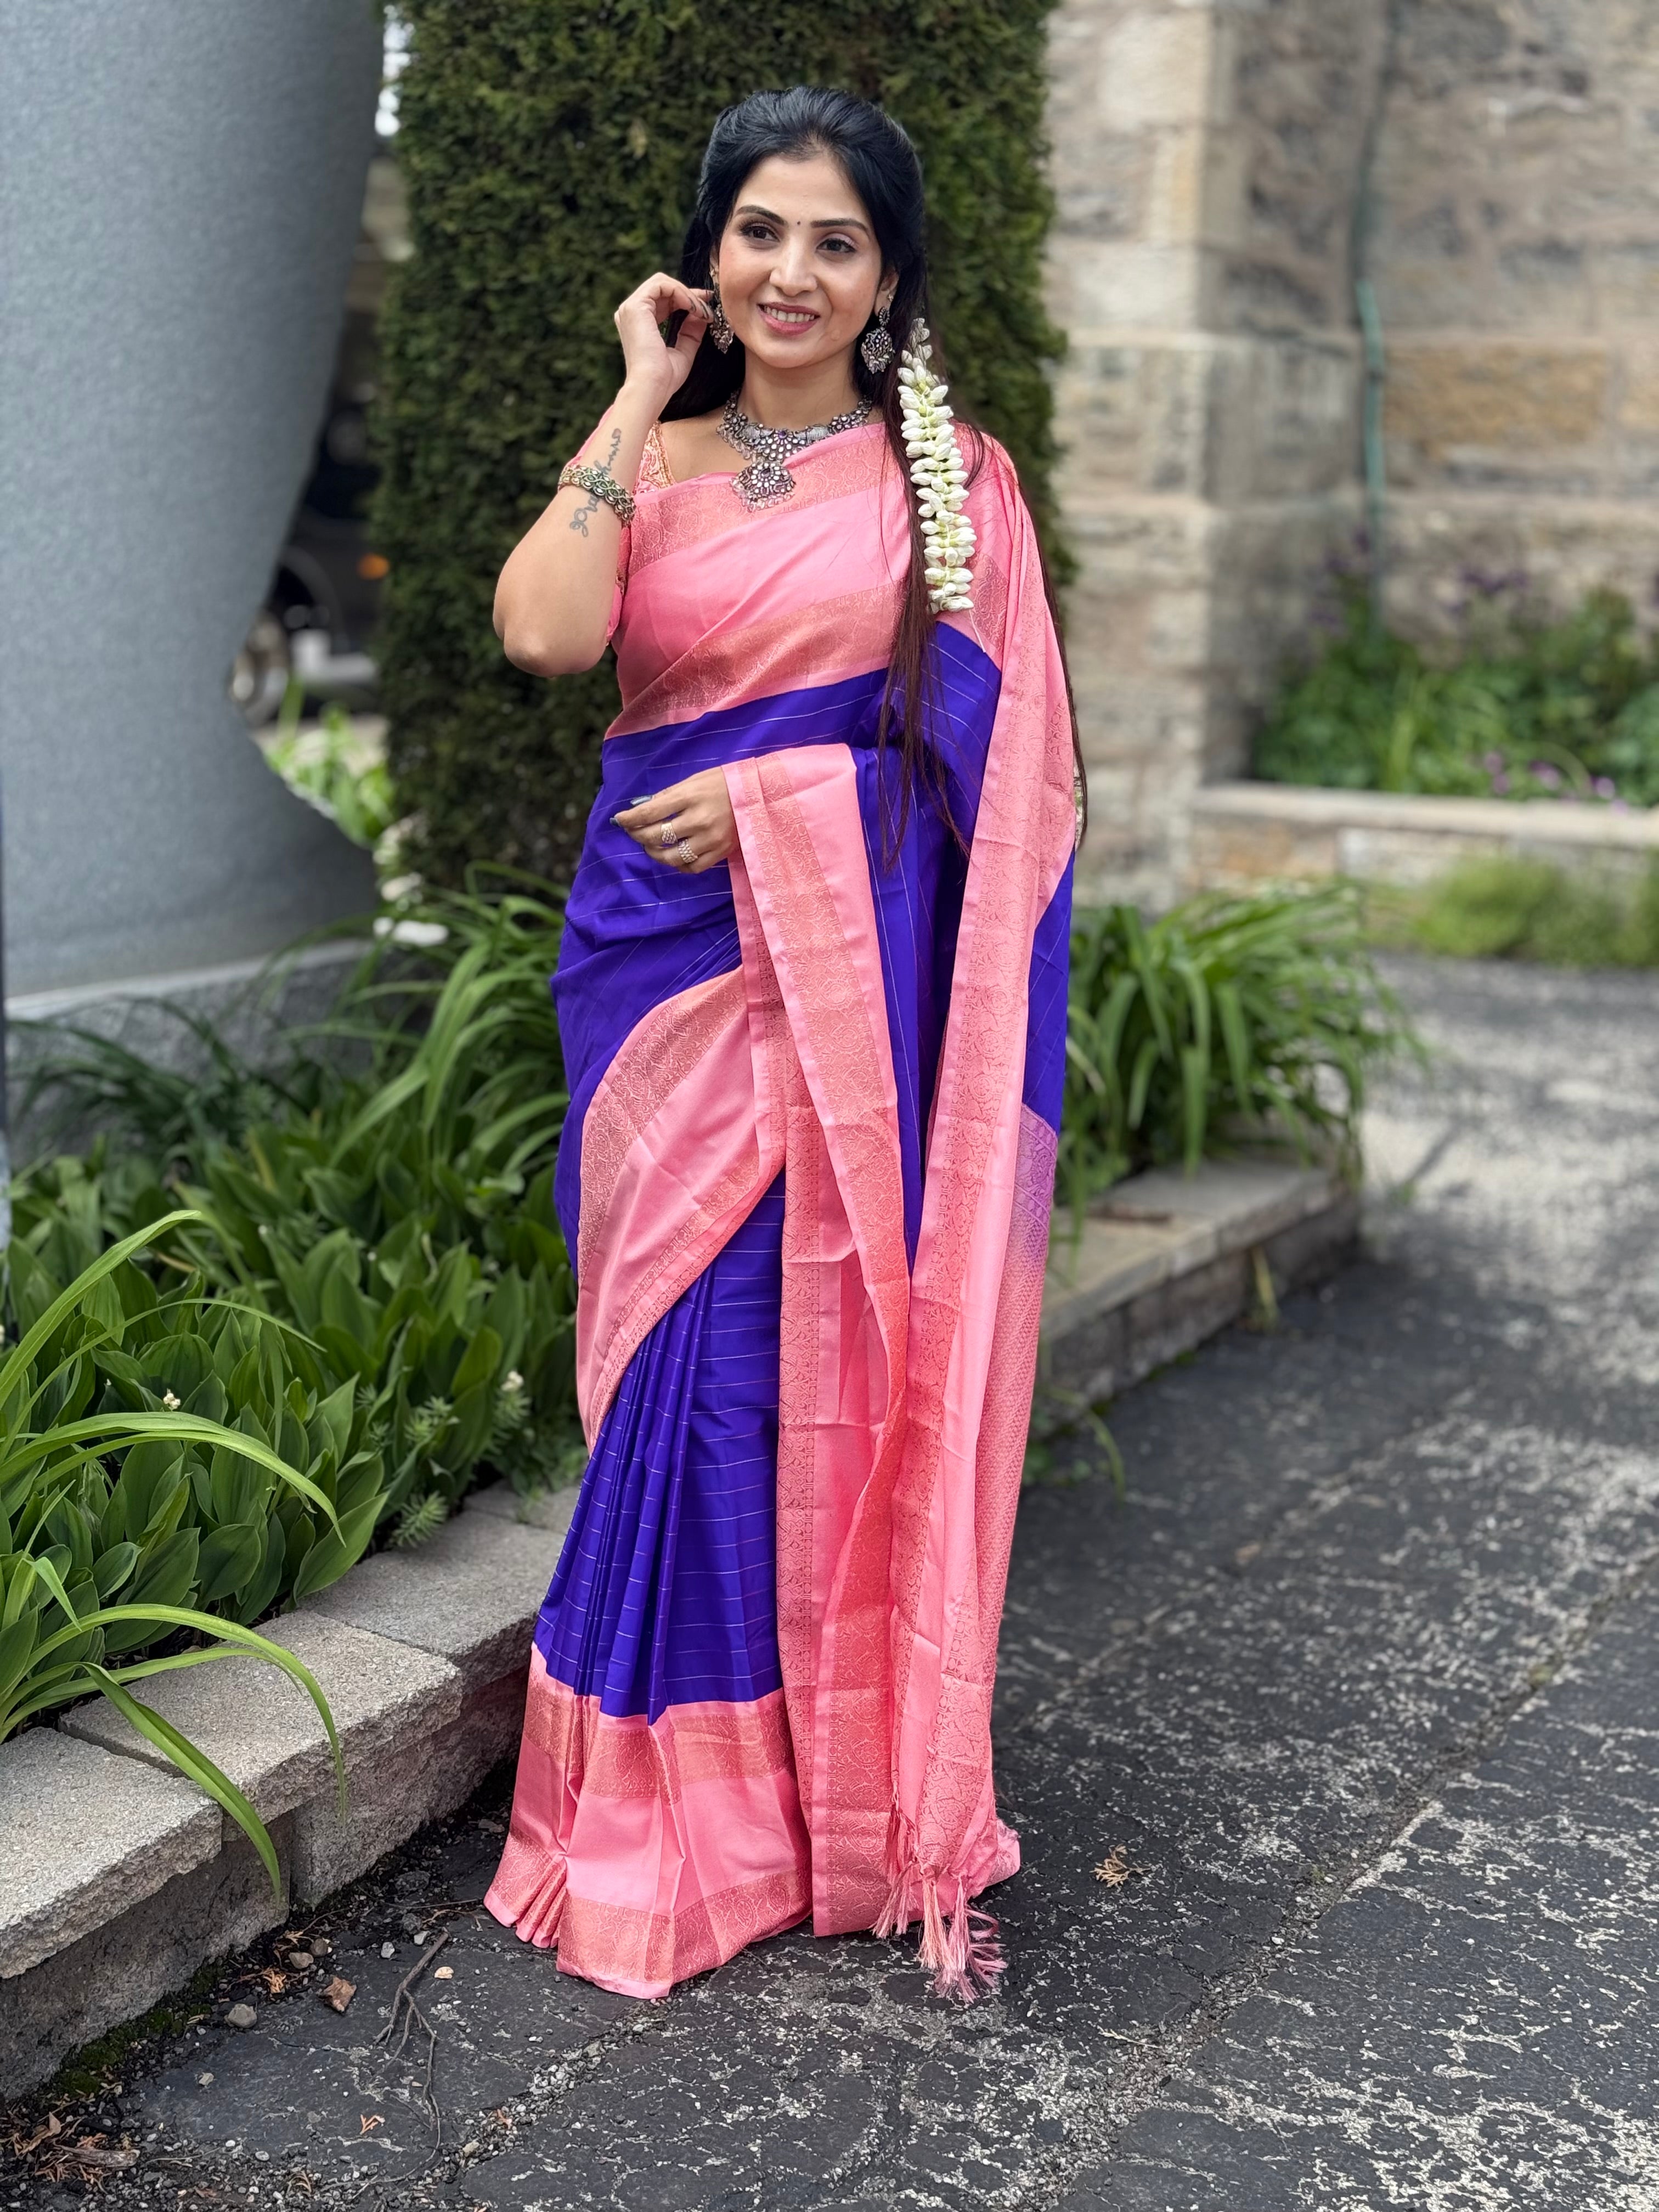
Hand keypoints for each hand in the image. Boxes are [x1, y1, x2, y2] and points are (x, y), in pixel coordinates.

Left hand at [613, 770, 736, 874]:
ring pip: (671, 856)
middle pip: (657, 836)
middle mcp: (699, 819)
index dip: (630, 819)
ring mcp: (710, 839)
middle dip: (638, 835)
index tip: (620, 820)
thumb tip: (641, 810)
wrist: (758, 794)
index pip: (650, 812)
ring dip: (655, 853)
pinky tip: (674, 856)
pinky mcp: (721, 852)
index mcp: (690, 796)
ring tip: (651, 845)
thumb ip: (667, 796)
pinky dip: (678, 864)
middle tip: (634, 832)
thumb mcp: (693, 781)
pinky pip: (692, 867)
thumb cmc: (722, 783)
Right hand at [614, 273, 710, 414]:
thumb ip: (690, 331)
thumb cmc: (664, 379)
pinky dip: (681, 293)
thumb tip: (702, 314)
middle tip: (708, 303)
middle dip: (688, 293)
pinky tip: (694, 308)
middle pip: (663, 287)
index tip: (706, 306)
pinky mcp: (635, 306)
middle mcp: (631, 313)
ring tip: (702, 311)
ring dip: (687, 294)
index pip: (662, 299)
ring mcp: (630, 308)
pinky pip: (662, 286)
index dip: (686, 298)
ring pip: (662, 282)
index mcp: (638, 323)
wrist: (652, 388)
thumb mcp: (684, 351)